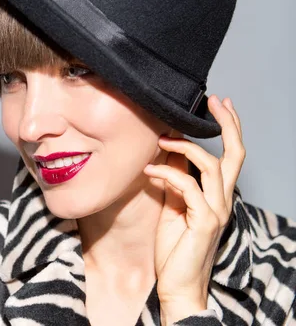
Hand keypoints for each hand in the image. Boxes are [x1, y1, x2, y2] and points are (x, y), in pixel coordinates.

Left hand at [143, 95, 245, 323]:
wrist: (177, 284)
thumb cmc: (174, 247)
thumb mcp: (173, 206)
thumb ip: (176, 181)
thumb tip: (169, 154)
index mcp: (217, 196)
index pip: (229, 156)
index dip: (228, 129)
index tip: (218, 104)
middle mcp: (222, 201)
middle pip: (235, 155)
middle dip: (228, 125)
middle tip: (216, 101)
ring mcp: (216, 211)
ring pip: (212, 167)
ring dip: (185, 148)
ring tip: (162, 140)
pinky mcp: (204, 223)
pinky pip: (188, 188)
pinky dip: (168, 174)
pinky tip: (149, 171)